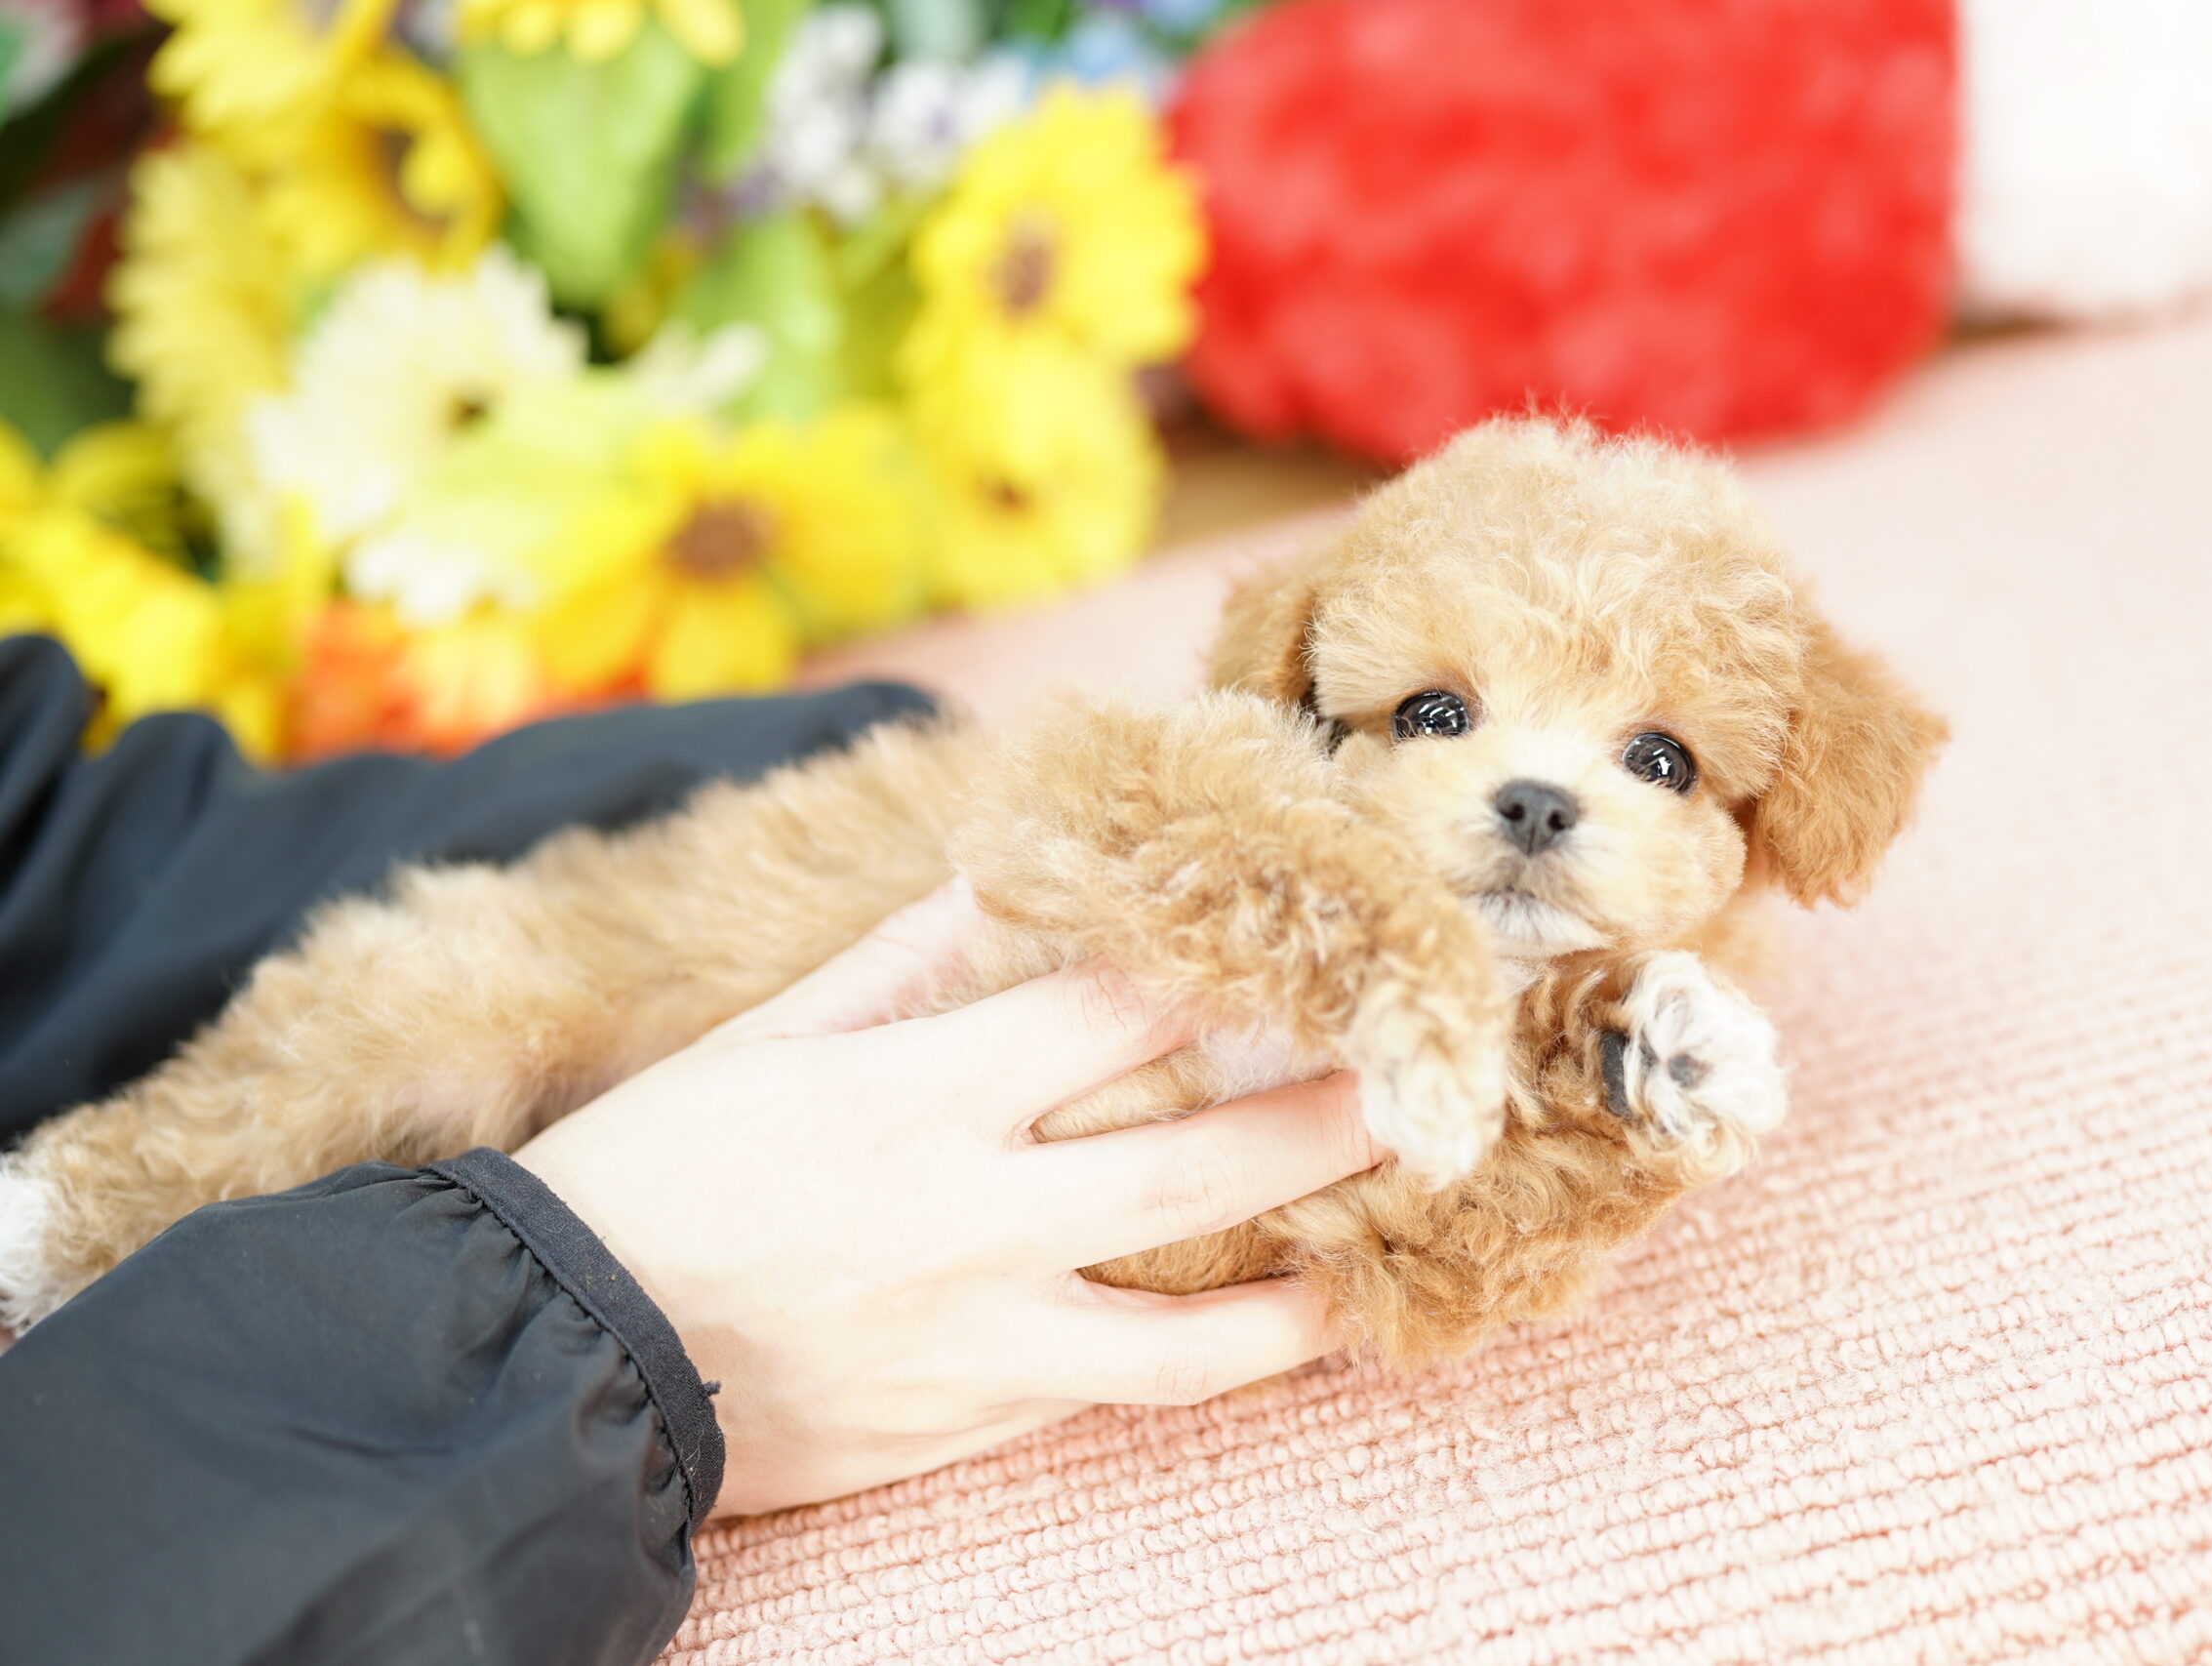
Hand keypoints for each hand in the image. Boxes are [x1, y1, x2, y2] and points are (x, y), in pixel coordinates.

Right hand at [515, 881, 1381, 1517]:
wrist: (563, 1363)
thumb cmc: (654, 1177)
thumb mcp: (766, 1043)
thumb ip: (901, 964)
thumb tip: (1003, 878)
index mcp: (917, 1093)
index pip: (1119, 1012)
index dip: (1233, 971)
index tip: (1318, 936)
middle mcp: (972, 1216)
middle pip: (1197, 1163)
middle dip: (1326, 1116)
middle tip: (1421, 1078)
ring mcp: (984, 1335)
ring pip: (1190, 1324)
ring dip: (1307, 1277)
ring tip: (1382, 1236)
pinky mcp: (975, 1421)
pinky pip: (1125, 1391)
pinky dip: (1214, 1359)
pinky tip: (1280, 1328)